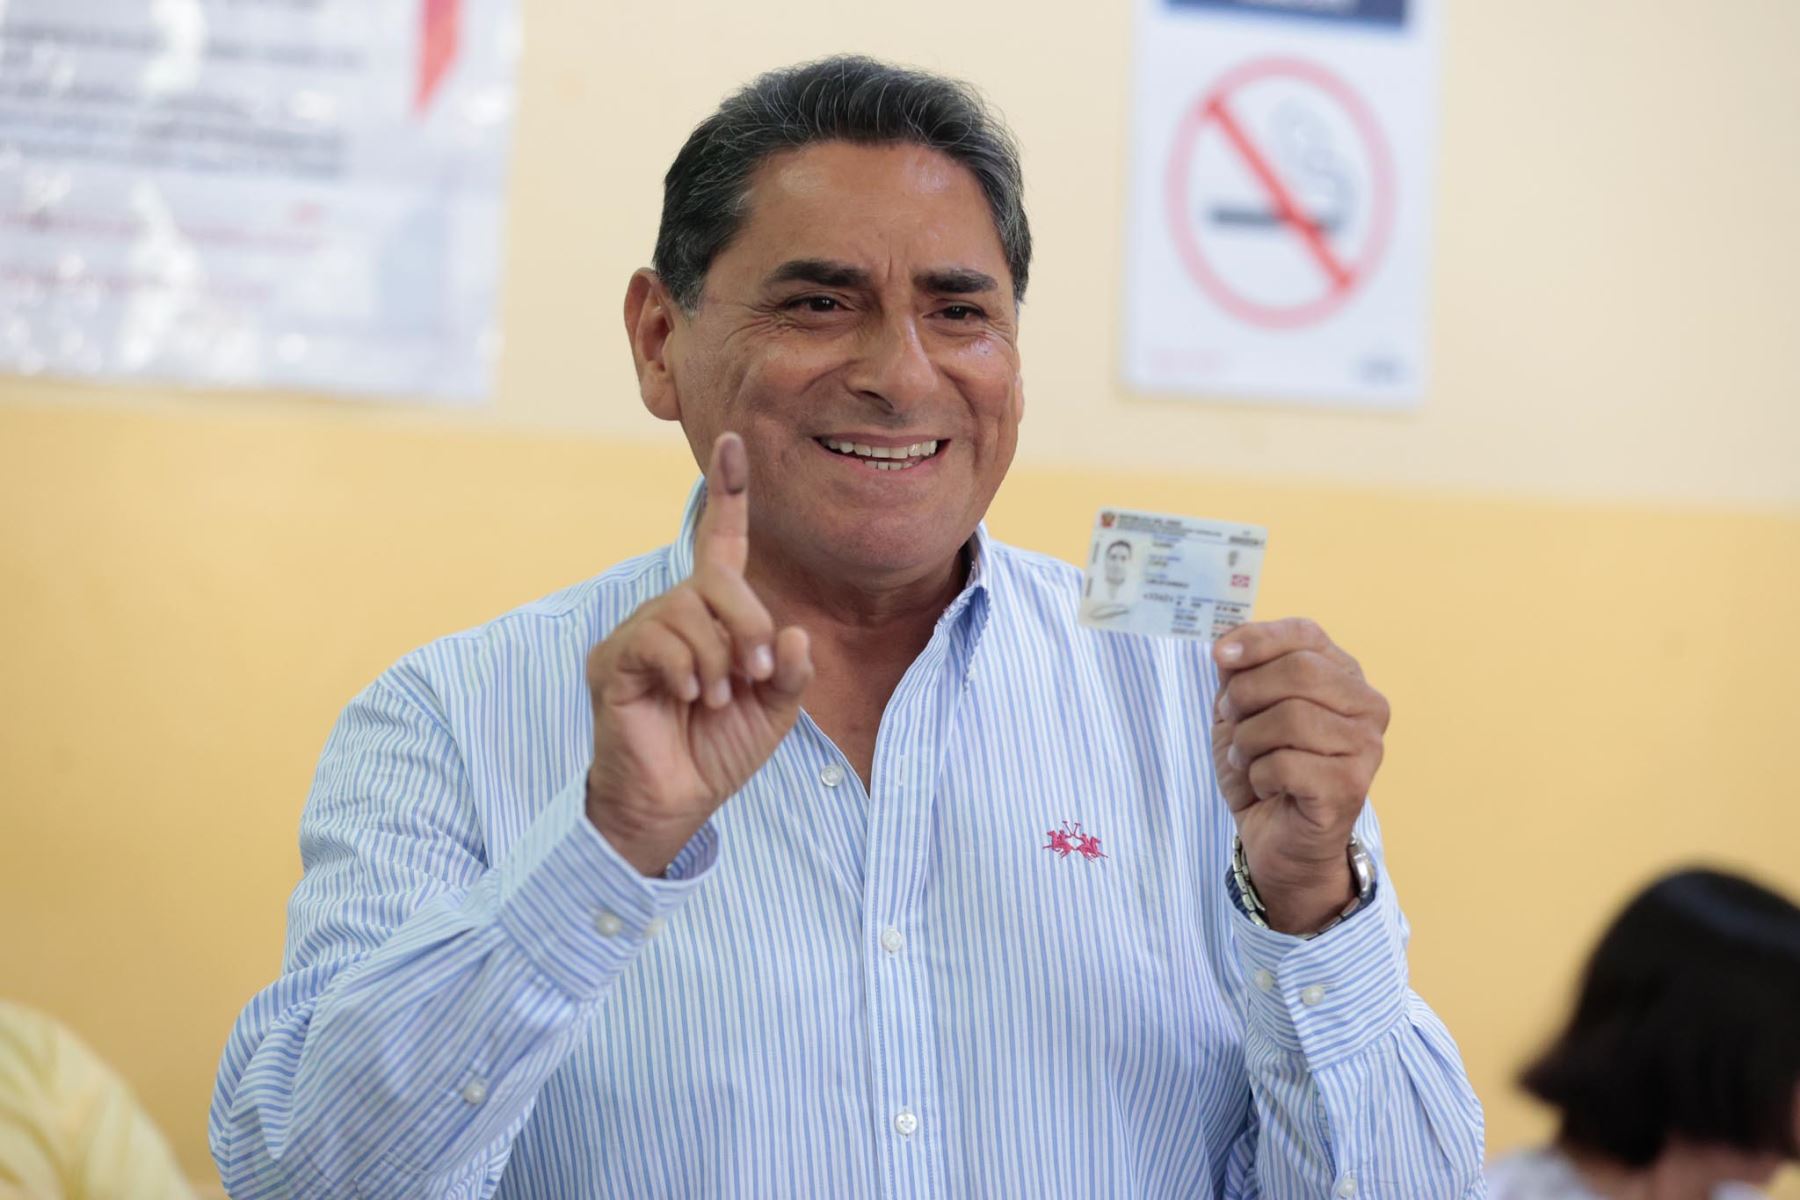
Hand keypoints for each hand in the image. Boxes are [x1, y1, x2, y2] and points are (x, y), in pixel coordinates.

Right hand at [584, 432, 812, 874]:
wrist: (671, 807)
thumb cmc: (715, 754)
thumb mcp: (773, 713)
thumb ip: (788, 671)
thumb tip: (790, 632)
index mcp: (708, 620)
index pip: (717, 547)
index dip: (727, 497)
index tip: (734, 445)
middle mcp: (668, 616)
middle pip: (713, 580)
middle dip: (747, 622)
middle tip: (760, 672)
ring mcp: (636, 636)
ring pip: (686, 608)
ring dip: (719, 655)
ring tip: (721, 698)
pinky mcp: (612, 661)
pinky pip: (656, 638)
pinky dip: (687, 668)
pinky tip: (693, 699)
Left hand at [1211, 618, 1388, 933]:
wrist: (1277, 838)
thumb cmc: (1265, 768)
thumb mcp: (1242, 710)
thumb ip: (1239, 671)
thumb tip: (1227, 642)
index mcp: (1344, 675)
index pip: (1306, 634)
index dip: (1258, 639)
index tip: (1221, 655)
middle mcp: (1367, 705)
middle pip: (1298, 671)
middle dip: (1246, 694)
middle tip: (1230, 718)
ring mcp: (1366, 746)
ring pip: (1291, 717)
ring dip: (1249, 740)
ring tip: (1247, 758)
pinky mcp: (1351, 785)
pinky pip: (1286, 763)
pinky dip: (1259, 774)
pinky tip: (1266, 786)